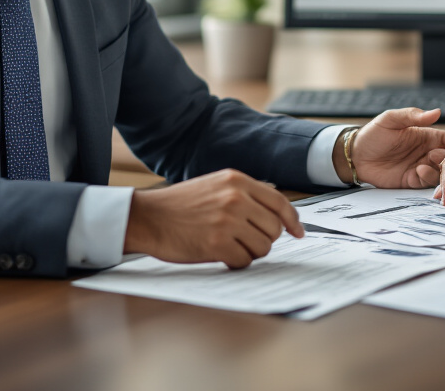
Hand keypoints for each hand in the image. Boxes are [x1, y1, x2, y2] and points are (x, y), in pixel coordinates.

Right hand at [124, 169, 303, 268]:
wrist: (147, 217)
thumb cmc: (179, 205)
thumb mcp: (214, 185)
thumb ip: (243, 194)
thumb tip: (275, 214)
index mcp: (237, 181)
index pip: (279, 202)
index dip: (292, 221)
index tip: (298, 232)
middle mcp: (235, 198)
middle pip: (273, 228)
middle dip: (264, 239)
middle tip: (246, 242)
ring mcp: (227, 221)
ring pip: (263, 247)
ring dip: (250, 252)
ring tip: (230, 247)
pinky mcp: (217, 244)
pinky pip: (244, 261)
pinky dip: (236, 263)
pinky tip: (221, 255)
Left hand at [348, 107, 444, 188]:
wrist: (355, 157)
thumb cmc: (373, 135)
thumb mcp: (390, 120)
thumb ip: (412, 116)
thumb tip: (437, 112)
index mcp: (426, 135)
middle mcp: (426, 152)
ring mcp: (420, 166)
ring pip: (442, 172)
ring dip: (443, 171)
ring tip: (432, 164)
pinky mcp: (412, 180)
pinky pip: (427, 182)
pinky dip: (428, 178)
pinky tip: (419, 171)